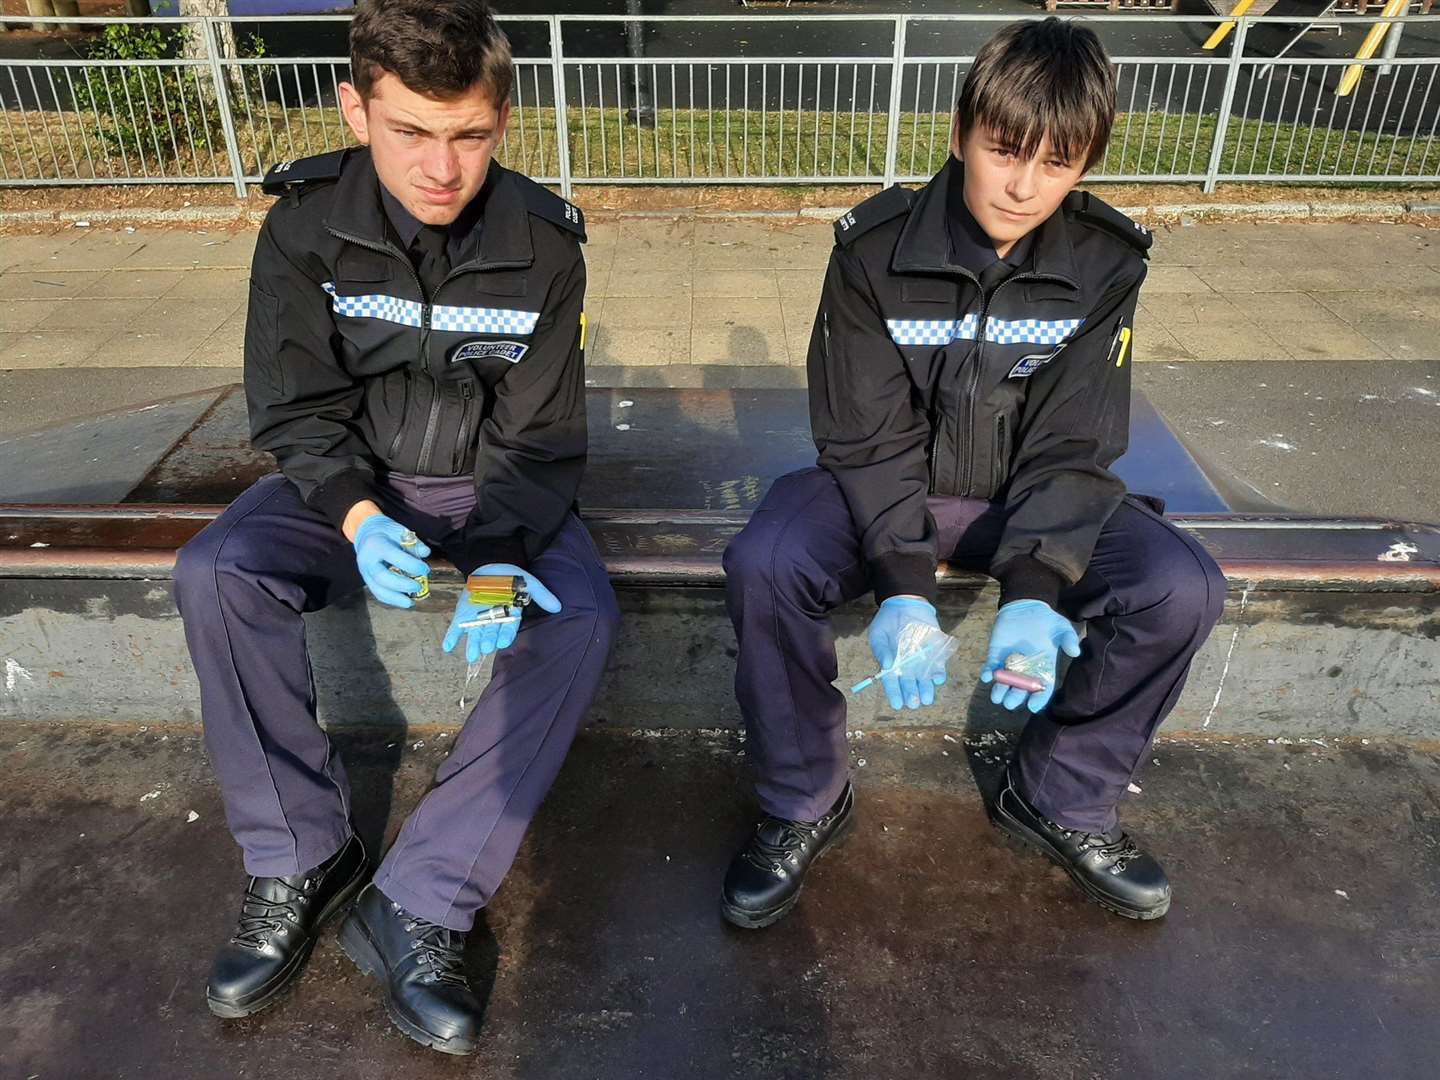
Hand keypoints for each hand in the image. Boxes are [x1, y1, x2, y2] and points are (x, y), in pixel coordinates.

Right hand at [351, 514, 429, 608]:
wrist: (366, 534)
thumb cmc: (386, 532)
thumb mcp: (400, 530)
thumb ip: (413, 542)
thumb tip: (426, 553)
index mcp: (375, 544)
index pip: (392, 556)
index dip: (410, 565)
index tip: (425, 569)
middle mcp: (366, 560)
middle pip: (382, 577)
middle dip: (402, 585)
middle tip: (419, 586)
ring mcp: (364, 572)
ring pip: (378, 590)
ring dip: (396, 599)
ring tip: (411, 602)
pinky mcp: (367, 580)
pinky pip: (378, 593)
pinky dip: (392, 600)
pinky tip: (405, 602)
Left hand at [442, 563, 561, 661]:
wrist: (490, 566)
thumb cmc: (511, 577)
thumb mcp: (528, 582)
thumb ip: (541, 594)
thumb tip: (557, 607)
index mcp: (509, 614)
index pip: (508, 626)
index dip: (505, 634)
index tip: (503, 642)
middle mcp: (493, 618)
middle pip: (491, 632)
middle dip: (488, 640)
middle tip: (486, 649)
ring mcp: (477, 617)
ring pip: (475, 632)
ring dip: (472, 644)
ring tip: (471, 655)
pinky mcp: (463, 613)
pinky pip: (457, 626)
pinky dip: (452, 636)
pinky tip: (447, 646)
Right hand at [867, 595, 945, 711]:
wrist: (905, 603)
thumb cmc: (887, 621)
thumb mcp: (878, 634)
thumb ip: (881, 650)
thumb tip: (886, 665)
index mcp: (891, 664)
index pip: (892, 683)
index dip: (895, 694)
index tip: (897, 705)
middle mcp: (907, 666)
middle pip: (910, 683)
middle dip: (912, 694)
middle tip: (914, 703)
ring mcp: (922, 660)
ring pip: (925, 678)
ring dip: (926, 689)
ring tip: (927, 699)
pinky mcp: (935, 652)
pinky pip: (938, 665)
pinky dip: (939, 672)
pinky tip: (938, 678)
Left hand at [980, 600, 1080, 712]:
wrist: (1026, 606)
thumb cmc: (1047, 620)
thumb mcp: (1062, 628)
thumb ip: (1069, 639)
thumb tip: (1075, 652)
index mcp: (1043, 669)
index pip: (1041, 689)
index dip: (1038, 699)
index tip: (1033, 706)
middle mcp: (1026, 671)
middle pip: (1020, 690)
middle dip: (1015, 698)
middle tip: (1011, 702)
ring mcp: (1010, 664)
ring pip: (1004, 683)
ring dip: (999, 691)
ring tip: (997, 697)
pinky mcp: (996, 655)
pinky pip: (991, 667)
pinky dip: (988, 673)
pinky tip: (986, 676)